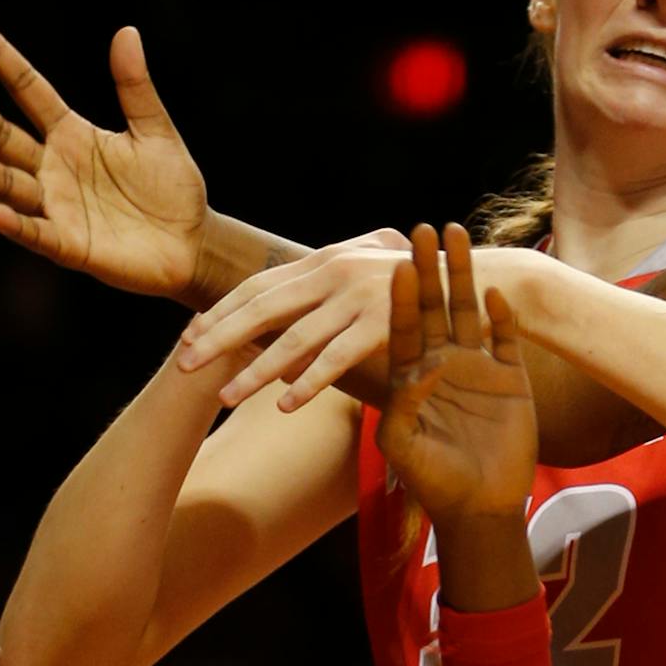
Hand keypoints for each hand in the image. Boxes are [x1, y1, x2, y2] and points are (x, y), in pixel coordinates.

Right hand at [0, 19, 208, 300]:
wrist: (193, 243)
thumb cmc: (170, 186)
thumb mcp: (155, 130)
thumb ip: (135, 87)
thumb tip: (126, 32)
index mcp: (71, 134)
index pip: (28, 90)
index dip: (1, 60)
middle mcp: (53, 168)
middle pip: (6, 137)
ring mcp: (57, 207)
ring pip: (8, 184)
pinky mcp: (71, 245)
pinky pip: (37, 233)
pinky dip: (16, 224)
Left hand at [178, 233, 462, 411]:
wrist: (483, 279)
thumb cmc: (421, 288)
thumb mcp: (367, 279)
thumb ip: (326, 296)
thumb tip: (282, 334)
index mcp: (325, 260)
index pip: (257, 286)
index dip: (219, 313)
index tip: (186, 339)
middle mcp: (335, 271)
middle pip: (262, 307)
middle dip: (218, 337)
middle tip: (182, 366)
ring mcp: (359, 294)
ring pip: (293, 337)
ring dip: (255, 369)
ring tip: (223, 396)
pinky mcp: (385, 321)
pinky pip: (338, 356)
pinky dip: (310, 381)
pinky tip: (284, 405)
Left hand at [378, 224, 534, 524]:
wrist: (480, 507)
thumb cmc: (433, 480)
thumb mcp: (403, 445)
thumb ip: (403, 407)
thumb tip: (419, 368)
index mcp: (410, 376)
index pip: (402, 327)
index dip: (401, 296)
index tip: (398, 262)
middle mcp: (442, 362)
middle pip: (434, 307)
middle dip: (429, 269)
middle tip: (424, 229)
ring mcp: (478, 367)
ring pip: (469, 312)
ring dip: (465, 277)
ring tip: (460, 238)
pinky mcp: (512, 378)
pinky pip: (507, 340)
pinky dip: (504, 317)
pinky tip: (500, 293)